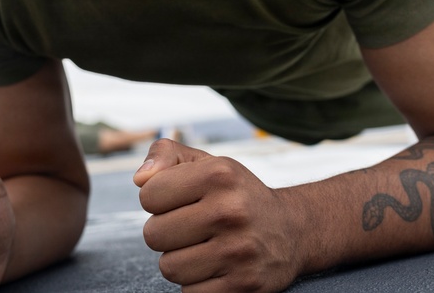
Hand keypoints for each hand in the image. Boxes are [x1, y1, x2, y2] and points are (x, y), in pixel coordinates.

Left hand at [133, 139, 299, 292]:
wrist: (292, 230)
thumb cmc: (235, 194)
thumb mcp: (207, 162)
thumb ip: (166, 154)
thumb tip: (140, 178)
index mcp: (218, 174)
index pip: (148, 195)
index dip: (157, 200)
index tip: (180, 200)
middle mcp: (230, 211)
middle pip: (153, 235)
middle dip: (165, 232)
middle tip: (190, 227)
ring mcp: (239, 251)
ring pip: (169, 267)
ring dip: (180, 260)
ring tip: (203, 247)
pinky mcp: (244, 285)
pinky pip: (189, 292)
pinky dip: (197, 283)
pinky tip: (217, 266)